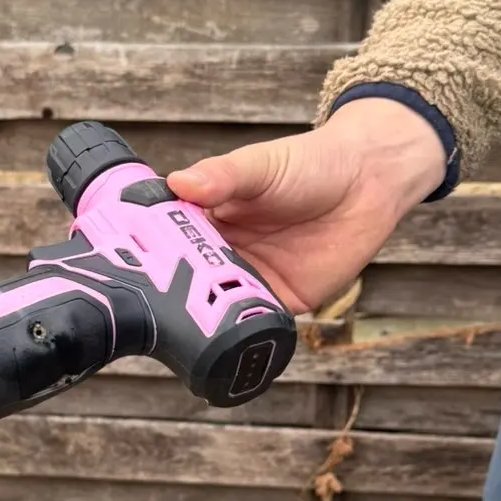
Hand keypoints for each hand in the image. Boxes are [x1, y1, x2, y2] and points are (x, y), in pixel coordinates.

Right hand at [166, 98, 448, 314]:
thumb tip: (178, 182)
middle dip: (171, 295)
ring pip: (216, 308)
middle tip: (152, 305)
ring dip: (203, 317)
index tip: (131, 267)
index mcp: (207, 220)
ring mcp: (251, 280)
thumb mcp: (258, 165)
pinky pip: (254, 322)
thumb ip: (221, 176)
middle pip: (186, 281)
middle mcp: (223, 254)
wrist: (368, 182)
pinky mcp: (281, 301)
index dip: (151, 256)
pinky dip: (242, 331)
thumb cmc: (309, 164)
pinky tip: (228, 336)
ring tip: (185, 324)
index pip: (168, 243)